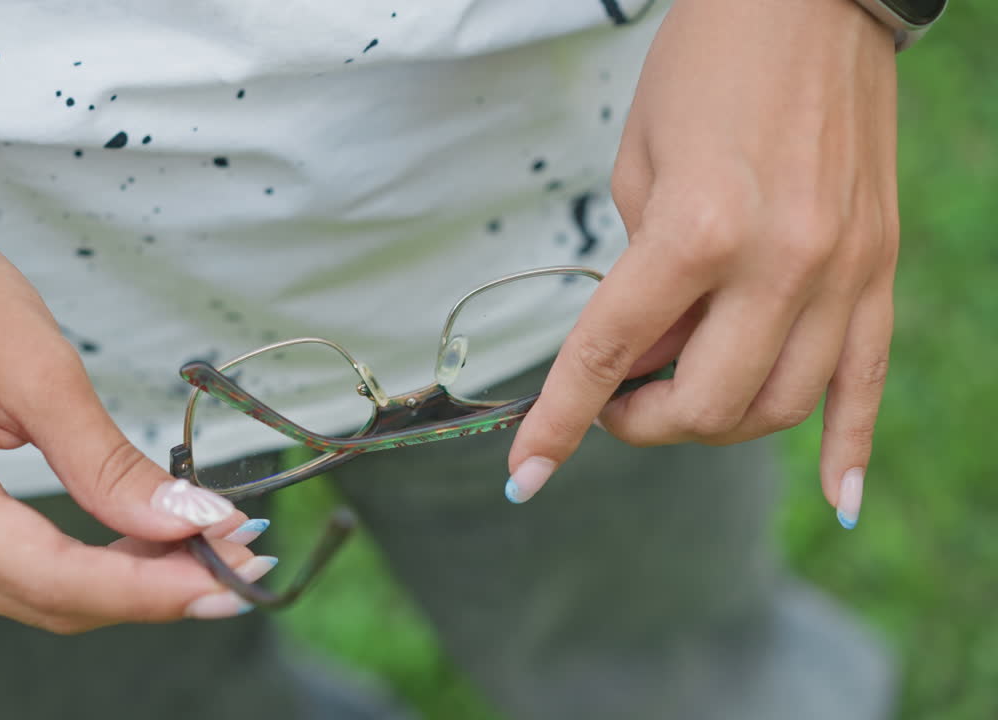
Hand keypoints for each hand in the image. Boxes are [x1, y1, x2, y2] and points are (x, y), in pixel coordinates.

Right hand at [0, 211, 272, 629]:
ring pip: (41, 595)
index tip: (235, 579)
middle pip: (50, 599)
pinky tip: (156, 542)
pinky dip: (95, 564)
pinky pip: (24, 569)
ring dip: (131, 582)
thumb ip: (110, 464)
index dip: (151, 587)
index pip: (53, 575)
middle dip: (154, 590)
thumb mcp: (42, 371)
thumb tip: (195, 525)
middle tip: (245, 560)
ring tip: (216, 551)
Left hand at [507, 0, 898, 529]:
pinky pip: (869, 379)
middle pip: (706, 404)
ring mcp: (842, 269)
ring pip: (780, 406)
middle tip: (615, 398)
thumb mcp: (639, 169)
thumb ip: (640, 277)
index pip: (610, 354)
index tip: (523, 475)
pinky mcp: (881, 264)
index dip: (558, 424)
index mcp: (697, 229)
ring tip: (680, 388)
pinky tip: (839, 499)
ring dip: (715, 422)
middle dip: (643, 421)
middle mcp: (779, 262)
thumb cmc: (703, 69)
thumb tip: (647, 358)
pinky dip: (850, 446)